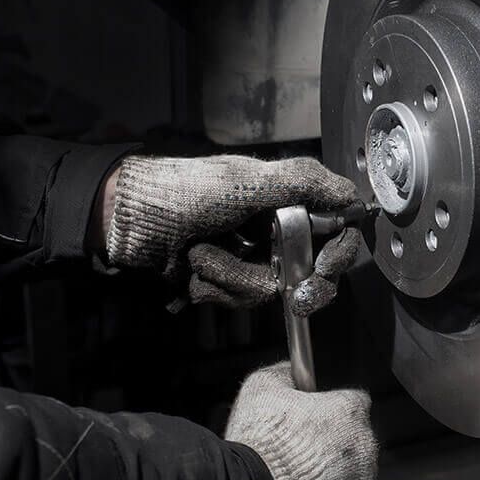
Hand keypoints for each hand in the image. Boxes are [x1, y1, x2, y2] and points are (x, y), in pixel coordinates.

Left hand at [102, 155, 359, 313]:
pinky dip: (214, 285)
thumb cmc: (184, 191)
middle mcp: (274, 228)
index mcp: (286, 198)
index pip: (335, 228)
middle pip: (311, 270)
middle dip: (294, 282)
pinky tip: (192, 268)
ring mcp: (250, 256)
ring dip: (234, 277)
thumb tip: (352, 195)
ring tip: (203, 255)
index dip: (339, 251)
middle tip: (293, 294)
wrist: (127, 221)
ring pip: (270, 289)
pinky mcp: (225, 279)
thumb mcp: (246, 181)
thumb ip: (302, 184)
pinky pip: (237, 298)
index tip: (326, 266)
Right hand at [224, 362, 377, 479]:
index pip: (353, 401)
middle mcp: (366, 442)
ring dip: (338, 471)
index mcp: (350, 410)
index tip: (313, 418)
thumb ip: (284, 372)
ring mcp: (365, 479)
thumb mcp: (261, 388)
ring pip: (358, 470)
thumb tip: (291, 369)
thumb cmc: (260, 442)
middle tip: (303, 451)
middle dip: (335, 441)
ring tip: (304, 478)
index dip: (331, 409)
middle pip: (357, 436)